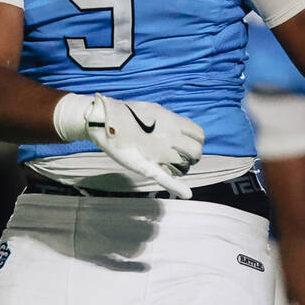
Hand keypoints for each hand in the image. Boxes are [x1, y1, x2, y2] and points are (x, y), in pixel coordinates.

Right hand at [85, 94, 203, 197]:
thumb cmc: (129, 114)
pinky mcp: (147, 166)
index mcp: (173, 122)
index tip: (189, 143)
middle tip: (183, 157)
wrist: (106, 121)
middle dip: (192, 156)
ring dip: (181, 168)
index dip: (197, 141)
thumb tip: (181, 128)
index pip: (199, 135)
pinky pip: (166, 178)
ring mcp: (160, 153)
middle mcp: (170, 137)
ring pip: (183, 167)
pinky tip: (186, 194)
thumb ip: (171, 120)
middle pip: (195, 152)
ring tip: (172, 165)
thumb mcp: (155, 110)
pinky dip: (177, 187)